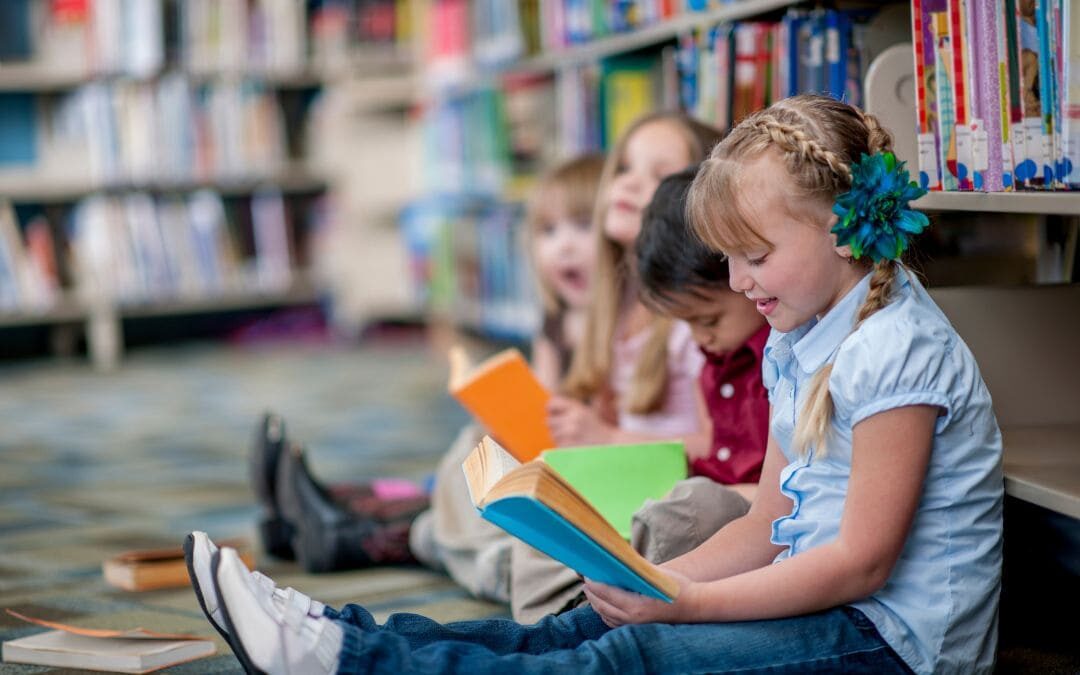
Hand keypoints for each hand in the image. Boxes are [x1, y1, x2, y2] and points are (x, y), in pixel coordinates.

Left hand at [546, 396, 614, 445]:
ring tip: (574, 439)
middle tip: (569, 430)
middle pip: (549, 422)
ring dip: (560, 438)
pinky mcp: (569, 447)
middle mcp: (573, 419)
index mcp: (577, 408)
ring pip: (553, 435)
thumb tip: (546, 409)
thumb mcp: (585, 413)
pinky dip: (564, 447)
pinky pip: (558, 446)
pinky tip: (575, 446)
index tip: (554, 413)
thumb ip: (568, 410)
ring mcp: (570, 434)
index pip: (552, 404)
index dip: (551, 409)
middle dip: (556, 426)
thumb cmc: (597, 430)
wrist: (612, 446)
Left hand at [582, 569, 697, 627]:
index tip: (586, 574)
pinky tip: (603, 603)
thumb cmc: (677, 587)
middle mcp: (633, 619)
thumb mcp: (656, 574)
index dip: (594, 584)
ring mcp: (635, 626)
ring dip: (596, 603)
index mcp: (636, 606)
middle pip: (602, 606)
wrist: (695, 606)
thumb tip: (618, 558)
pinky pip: (614, 622)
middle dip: (591, 593)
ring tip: (591, 590)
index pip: (606, 594)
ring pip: (606, 616)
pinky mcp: (638, 628)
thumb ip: (635, 568)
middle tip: (585, 579)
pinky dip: (605, 613)